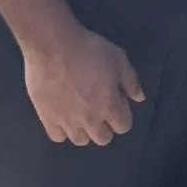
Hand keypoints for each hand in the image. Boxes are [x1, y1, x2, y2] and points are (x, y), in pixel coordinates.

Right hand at [24, 22, 145, 143]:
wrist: (53, 46)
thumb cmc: (89, 49)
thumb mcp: (118, 59)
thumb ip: (131, 81)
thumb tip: (139, 98)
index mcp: (109, 106)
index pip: (123, 126)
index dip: (122, 114)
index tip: (116, 101)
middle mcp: (90, 119)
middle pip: (103, 139)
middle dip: (105, 126)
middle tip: (99, 108)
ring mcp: (67, 121)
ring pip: (80, 140)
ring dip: (84, 130)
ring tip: (81, 114)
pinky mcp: (47, 118)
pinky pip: (58, 137)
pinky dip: (62, 130)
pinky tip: (63, 116)